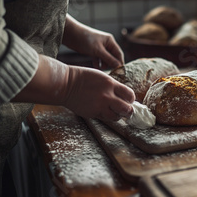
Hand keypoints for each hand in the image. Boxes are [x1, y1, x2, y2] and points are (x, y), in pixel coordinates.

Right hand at [12, 55, 134, 121]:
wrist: (65, 84)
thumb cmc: (84, 78)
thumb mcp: (102, 77)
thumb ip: (113, 86)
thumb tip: (124, 96)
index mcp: (110, 84)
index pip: (130, 95)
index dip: (131, 99)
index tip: (128, 99)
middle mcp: (107, 96)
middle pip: (126, 109)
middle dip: (128, 110)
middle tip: (126, 110)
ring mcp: (99, 106)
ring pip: (117, 117)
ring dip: (118, 115)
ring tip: (115, 112)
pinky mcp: (92, 113)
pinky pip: (105, 118)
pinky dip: (107, 116)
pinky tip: (104, 111)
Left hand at [86, 29, 123, 69]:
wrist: (71, 34)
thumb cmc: (85, 39)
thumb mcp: (98, 50)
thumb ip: (109, 58)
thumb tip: (119, 66)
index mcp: (110, 41)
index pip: (118, 53)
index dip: (120, 62)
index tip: (120, 72)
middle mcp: (106, 44)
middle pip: (113, 56)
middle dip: (111, 64)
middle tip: (110, 72)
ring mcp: (99, 48)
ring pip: (105, 58)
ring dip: (104, 64)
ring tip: (101, 69)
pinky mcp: (92, 51)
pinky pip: (98, 59)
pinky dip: (97, 63)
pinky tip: (96, 67)